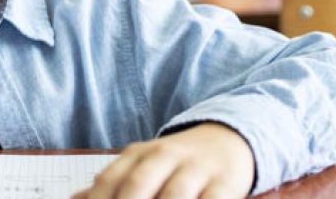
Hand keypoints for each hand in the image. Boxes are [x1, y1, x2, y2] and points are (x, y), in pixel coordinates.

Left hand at [73, 123, 253, 198]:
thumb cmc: (174, 164)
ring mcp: (195, 168)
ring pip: (174, 195)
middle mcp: (164, 156)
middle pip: (138, 185)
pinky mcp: (224, 183)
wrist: (226, 140)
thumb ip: (112, 185)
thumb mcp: (142, 167)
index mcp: (137, 154)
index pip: (109, 180)